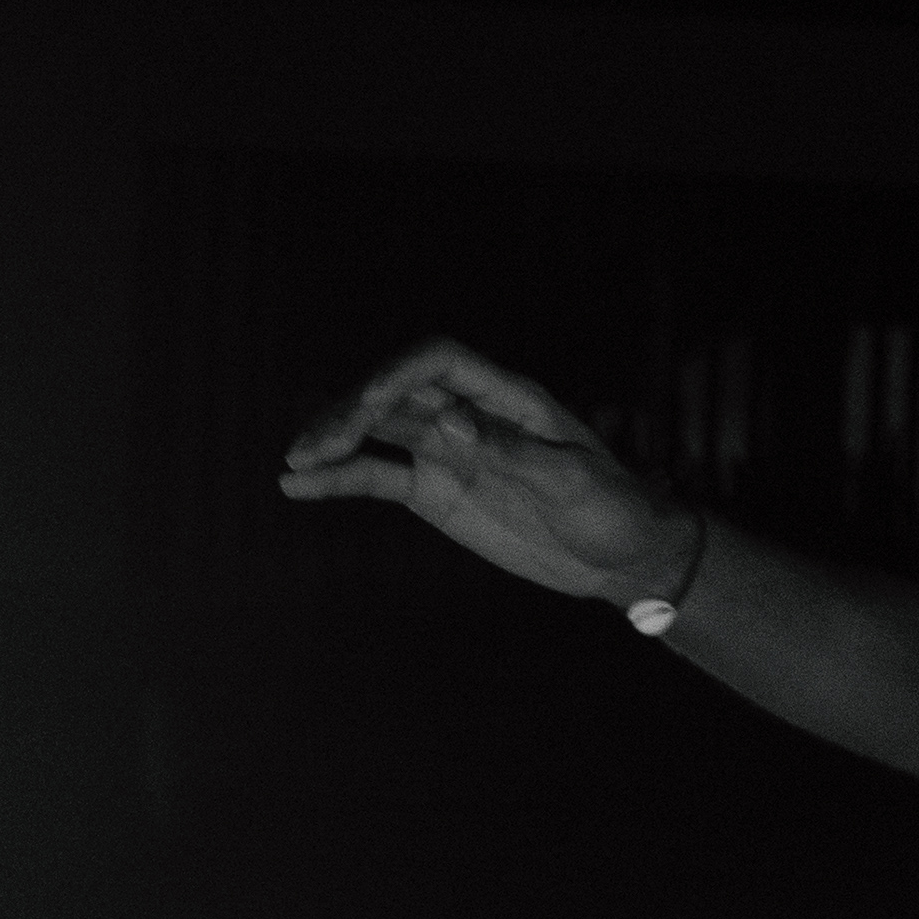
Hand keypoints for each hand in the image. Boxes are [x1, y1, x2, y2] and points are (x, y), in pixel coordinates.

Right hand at [278, 339, 695, 603]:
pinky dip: (340, 479)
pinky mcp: (435, 491)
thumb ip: (512, 452)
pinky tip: (298, 485)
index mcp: (507, 397)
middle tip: (316, 442)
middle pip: (396, 394)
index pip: (440, 362)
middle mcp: (468, 415)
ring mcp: (447, 452)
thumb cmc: (613, 508)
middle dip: (351, 410)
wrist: (623, 556)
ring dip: (334, 439)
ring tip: (295, 458)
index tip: (368, 404)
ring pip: (377, 431)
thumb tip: (450, 424)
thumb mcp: (573, 480)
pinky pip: (379, 478)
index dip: (399, 374)